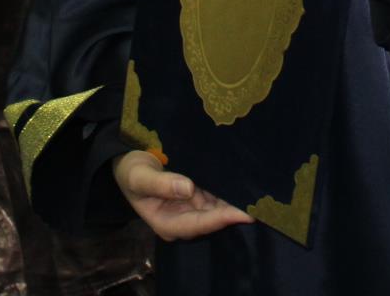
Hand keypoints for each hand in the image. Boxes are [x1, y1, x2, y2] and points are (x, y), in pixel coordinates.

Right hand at [112, 150, 252, 239]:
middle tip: (261, 205)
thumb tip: (187, 188)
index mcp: (167, 224)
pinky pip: (216, 197)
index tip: (243, 214)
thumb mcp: (139, 176)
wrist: (128, 164)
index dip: (221, 219)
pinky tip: (246, 186)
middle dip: (234, 213)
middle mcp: (182, 220)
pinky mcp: (196, 197)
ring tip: (260, 195)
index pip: (198, 224)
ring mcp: (191, 209)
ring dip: (235, 203)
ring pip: (218, 209)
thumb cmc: (131, 172)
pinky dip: (229, 192)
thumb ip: (161, 184)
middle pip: (212, 220)